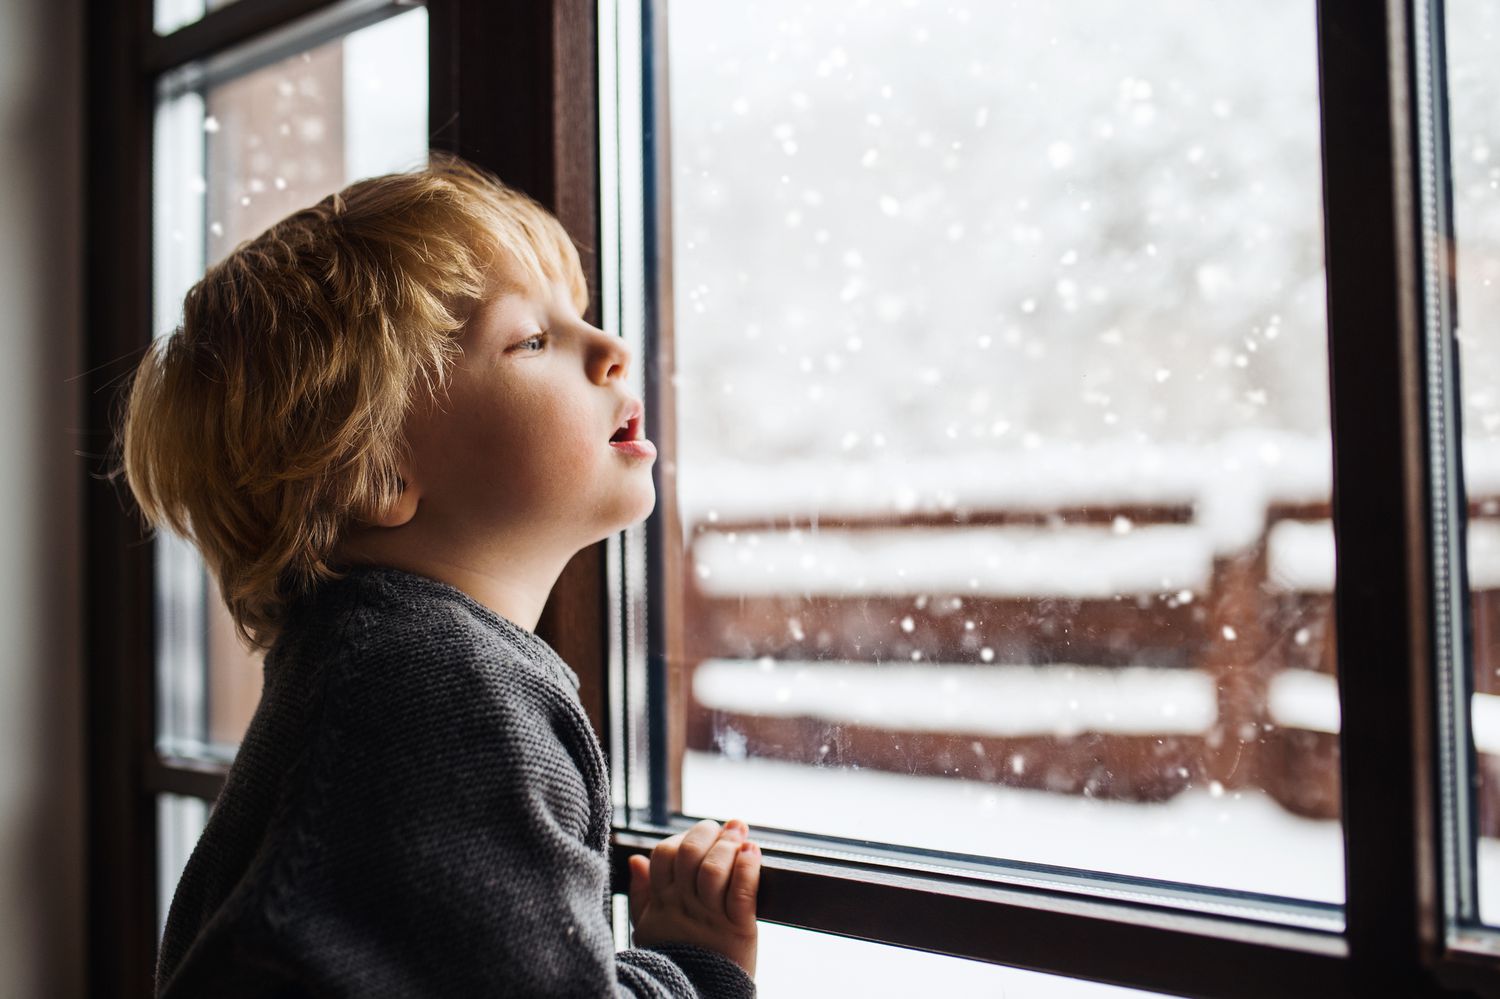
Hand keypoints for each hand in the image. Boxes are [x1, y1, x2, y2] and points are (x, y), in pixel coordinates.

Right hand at [627, 817, 760, 977]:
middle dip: (708, 833)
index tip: (703, 834)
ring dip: (729, 847)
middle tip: (729, 827)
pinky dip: (748, 868)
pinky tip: (751, 852)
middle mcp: (685, 905)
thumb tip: (635, 859)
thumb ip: (642, 893)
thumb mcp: (649, 929)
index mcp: (664, 901)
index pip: (664, 854)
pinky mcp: (739, 928)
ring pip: (714, 870)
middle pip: (688, 855)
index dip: (682, 837)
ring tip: (741, 836)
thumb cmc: (675, 961)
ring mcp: (711, 916)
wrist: (698, 996)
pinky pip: (743, 892)